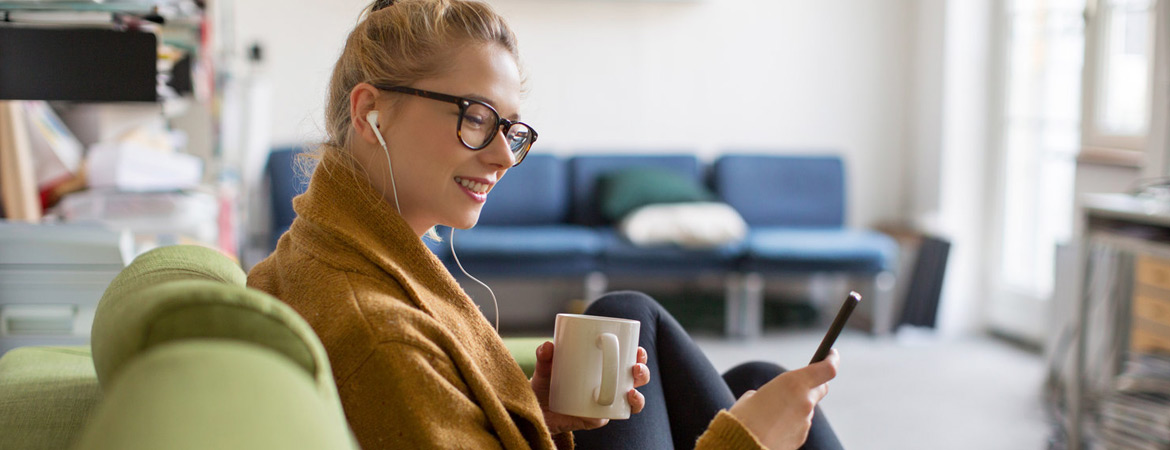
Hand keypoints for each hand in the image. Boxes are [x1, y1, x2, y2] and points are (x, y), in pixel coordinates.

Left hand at [530, 341, 650, 434]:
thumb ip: (545, 356)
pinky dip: (615, 414)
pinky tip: (612, 410)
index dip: (639, 357)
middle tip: (635, 368)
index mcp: (603, 368)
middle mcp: (610, 385)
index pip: (628, 360)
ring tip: (631, 392)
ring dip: (638, 398)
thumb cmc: (546, 383)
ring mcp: (605, 403)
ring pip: (631, 402)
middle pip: (636, 380)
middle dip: (643, 373)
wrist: (536, 408)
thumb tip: (548, 346)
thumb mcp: (545, 367)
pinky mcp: (595, 419)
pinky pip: (609, 418)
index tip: (638, 351)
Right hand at [727, 349, 838, 449]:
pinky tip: (773, 427)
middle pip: (820, 388)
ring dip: (796, 407)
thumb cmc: (742, 419)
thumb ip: (770, 394)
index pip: (828, 368)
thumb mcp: (752, 397)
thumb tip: (774, 401)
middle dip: (814, 384)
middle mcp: (805, 401)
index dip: (831, 359)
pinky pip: (799, 425)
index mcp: (794, 383)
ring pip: (806, 409)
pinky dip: (790, 424)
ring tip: (772, 414)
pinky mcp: (801, 438)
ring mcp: (805, 422)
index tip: (830, 353)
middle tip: (803, 383)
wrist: (743, 447)